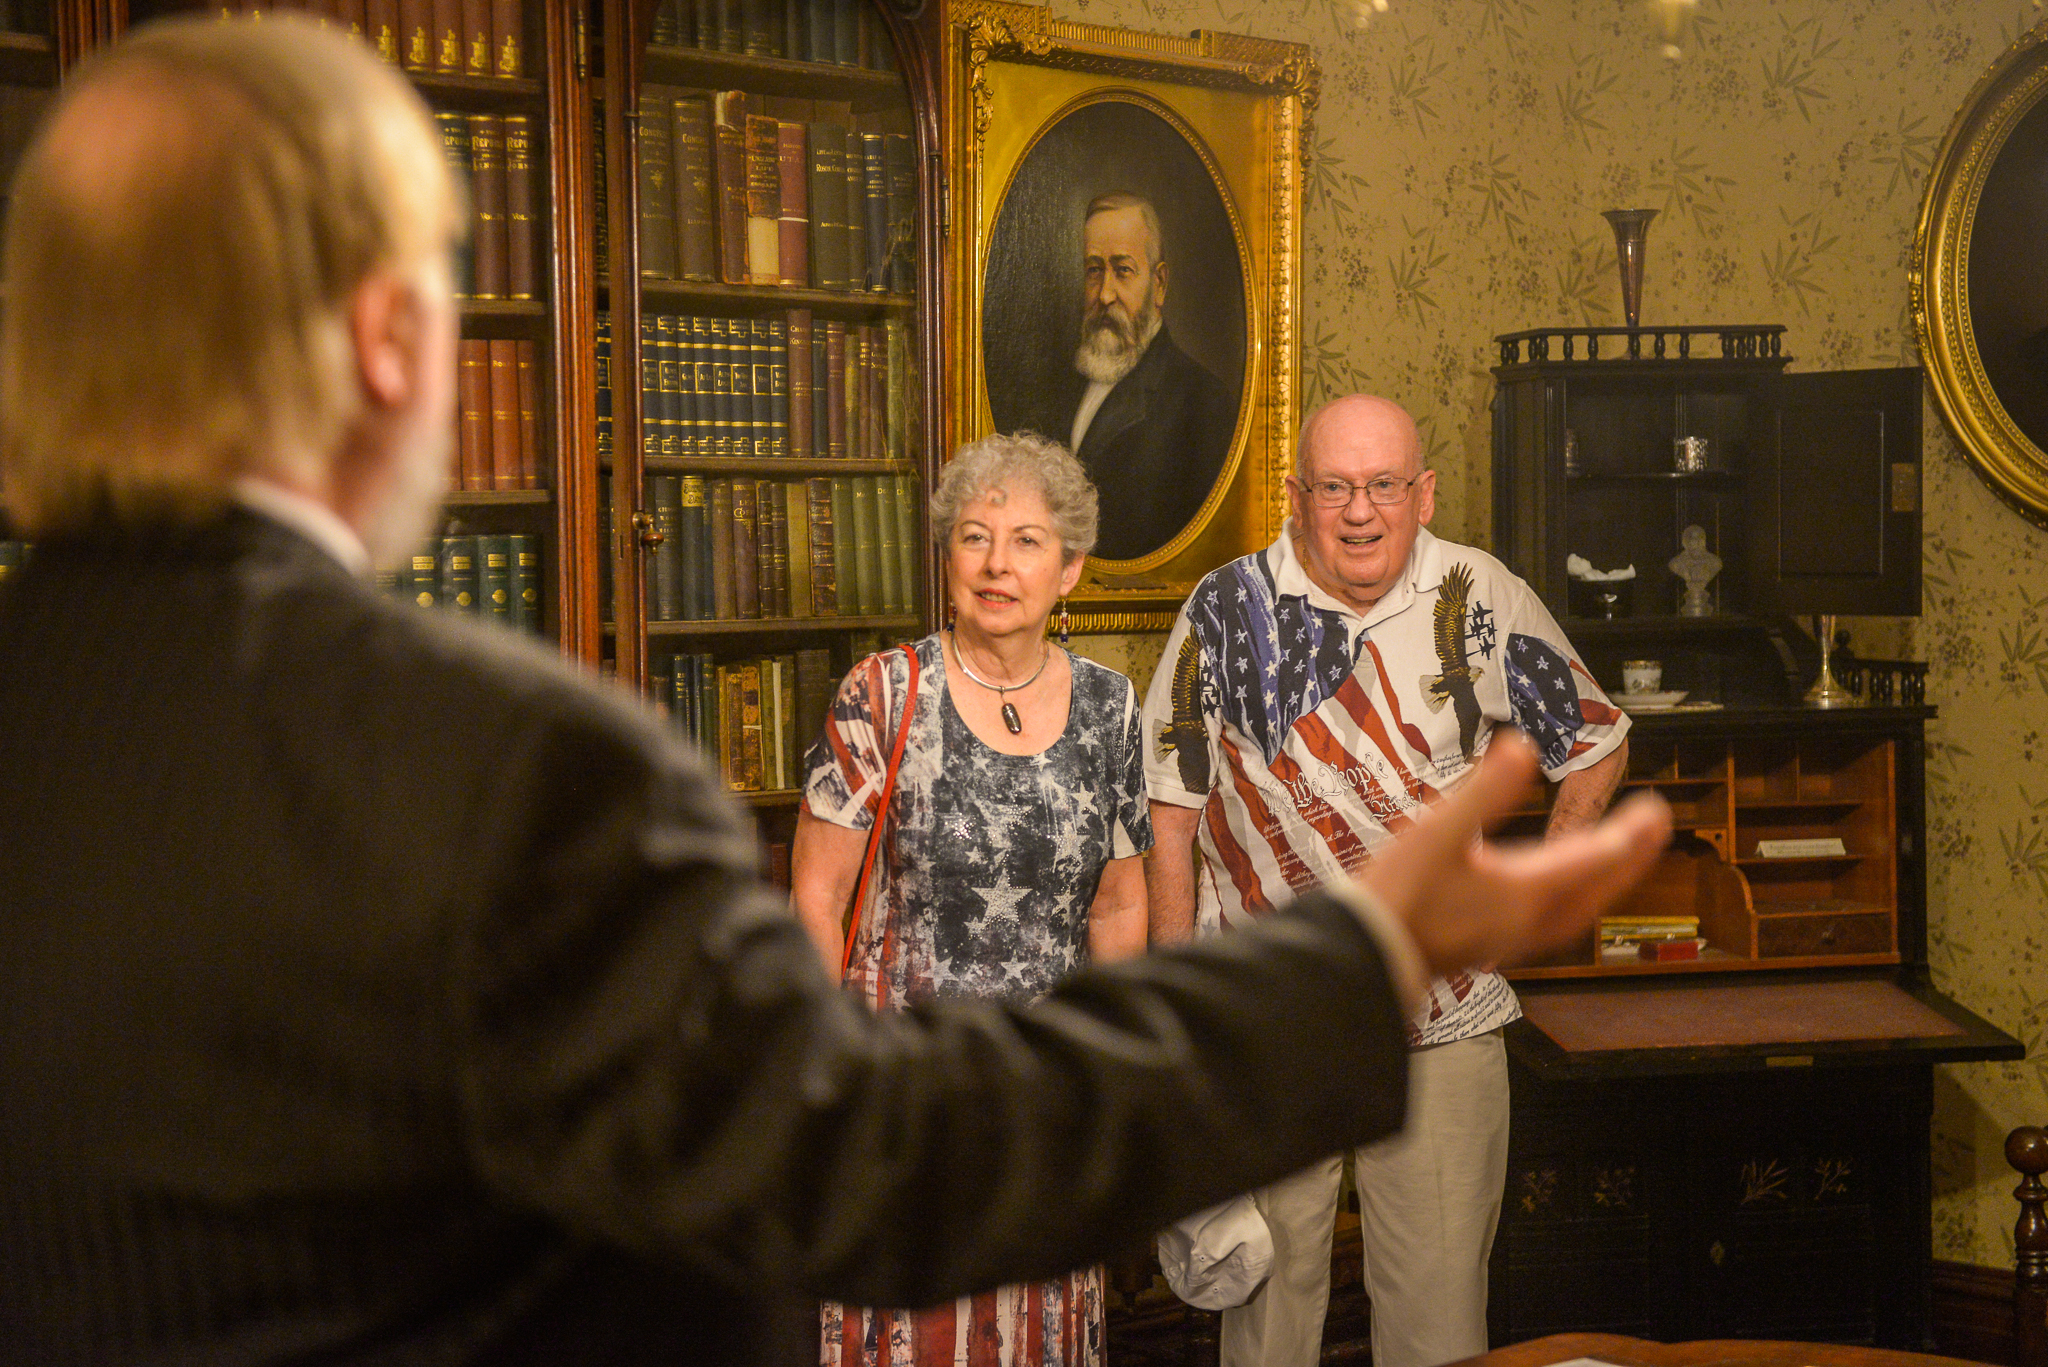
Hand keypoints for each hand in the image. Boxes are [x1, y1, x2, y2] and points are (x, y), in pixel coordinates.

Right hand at [1357, 732, 1670, 977]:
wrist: (1365, 954)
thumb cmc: (1398, 895)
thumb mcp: (1437, 832)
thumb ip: (1484, 791)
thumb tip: (1521, 746)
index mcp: (1522, 891)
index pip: (1589, 857)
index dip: (1625, 832)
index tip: (1654, 809)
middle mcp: (1527, 920)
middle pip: (1595, 889)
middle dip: (1629, 858)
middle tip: (1655, 829)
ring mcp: (1510, 939)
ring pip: (1578, 911)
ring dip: (1606, 885)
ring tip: (1621, 863)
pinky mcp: (1491, 948)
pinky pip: (1554, 926)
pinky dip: (1574, 905)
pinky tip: (1561, 901)